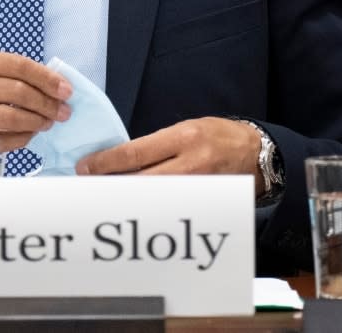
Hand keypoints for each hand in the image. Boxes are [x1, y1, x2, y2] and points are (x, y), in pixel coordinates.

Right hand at [0, 47, 71, 161]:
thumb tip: (44, 80)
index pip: (14, 65)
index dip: (45, 77)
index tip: (64, 88)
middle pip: (15, 93)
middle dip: (46, 103)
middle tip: (61, 110)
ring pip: (7, 120)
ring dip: (36, 122)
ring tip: (47, 122)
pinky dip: (19, 140)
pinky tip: (28, 135)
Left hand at [75, 117, 265, 196]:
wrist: (257, 154)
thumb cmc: (217, 135)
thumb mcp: (187, 128)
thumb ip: (158, 144)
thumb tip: (122, 159)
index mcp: (183, 137)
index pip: (135, 152)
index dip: (106, 162)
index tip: (85, 168)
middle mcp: (190, 164)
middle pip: (140, 182)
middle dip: (110, 187)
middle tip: (88, 189)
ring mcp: (198, 188)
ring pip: (152, 200)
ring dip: (126, 201)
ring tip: (104, 202)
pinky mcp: (203, 205)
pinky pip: (169, 209)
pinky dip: (149, 211)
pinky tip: (134, 212)